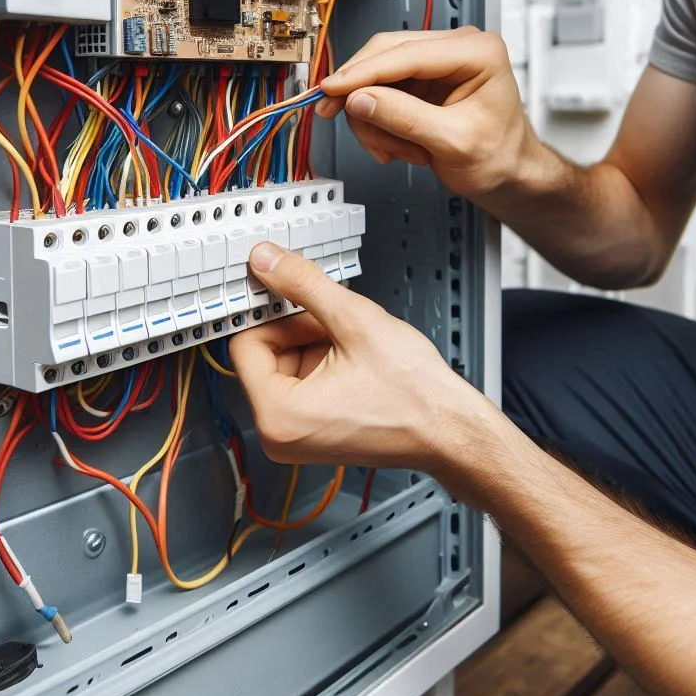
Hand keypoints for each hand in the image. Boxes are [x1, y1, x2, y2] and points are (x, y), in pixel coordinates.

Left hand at [229, 243, 482, 467]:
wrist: (450, 428)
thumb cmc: (414, 392)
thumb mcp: (354, 320)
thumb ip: (302, 284)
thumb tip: (266, 260)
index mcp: (278, 415)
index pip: (245, 342)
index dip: (275, 313)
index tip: (295, 295)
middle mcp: (279, 433)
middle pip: (266, 353)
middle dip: (300, 329)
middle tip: (340, 326)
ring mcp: (296, 435)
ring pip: (287, 363)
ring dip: (316, 342)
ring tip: (356, 345)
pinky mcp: (313, 431)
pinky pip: (302, 382)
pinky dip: (325, 361)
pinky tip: (357, 360)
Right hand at [315, 27, 535, 198]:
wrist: (508, 173)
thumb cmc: (499, 156)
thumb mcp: (453, 142)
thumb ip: (405, 118)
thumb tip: (360, 100)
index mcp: (477, 52)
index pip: (407, 53)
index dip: (363, 72)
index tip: (330, 89)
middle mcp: (456, 48)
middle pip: (385, 55)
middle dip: (364, 95)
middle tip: (338, 117)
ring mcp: (438, 63)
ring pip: (378, 76)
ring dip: (377, 119)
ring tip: (398, 151)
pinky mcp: (423, 79)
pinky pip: (383, 92)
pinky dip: (381, 122)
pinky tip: (398, 145)